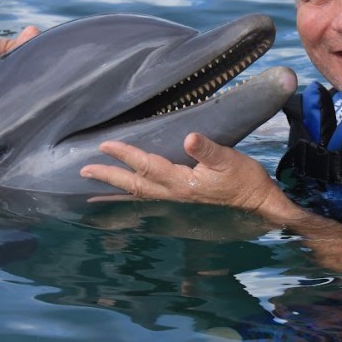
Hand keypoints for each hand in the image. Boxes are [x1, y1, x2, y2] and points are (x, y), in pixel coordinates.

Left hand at [80, 132, 297, 219]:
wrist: (257, 204)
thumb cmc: (243, 180)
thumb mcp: (229, 160)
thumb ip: (208, 149)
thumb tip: (190, 137)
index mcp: (181, 183)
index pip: (146, 166)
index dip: (125, 154)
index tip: (105, 145)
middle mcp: (173, 195)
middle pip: (133, 186)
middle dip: (108, 178)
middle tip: (84, 171)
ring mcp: (176, 202)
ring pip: (138, 195)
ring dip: (115, 191)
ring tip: (93, 189)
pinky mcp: (181, 202)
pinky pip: (148, 200)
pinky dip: (130, 199)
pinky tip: (122, 197)